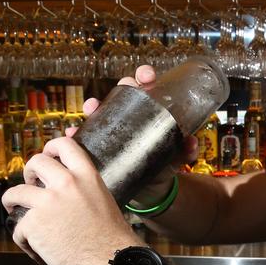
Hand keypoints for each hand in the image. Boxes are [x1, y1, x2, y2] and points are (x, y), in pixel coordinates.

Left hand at [2, 136, 137, 264]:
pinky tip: (37, 249)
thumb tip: (69, 180)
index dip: (51, 147)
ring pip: (14, 193)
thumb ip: (84, 187)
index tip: (47, 155)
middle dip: (28, 173)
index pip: (64, 145)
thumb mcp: (103, 200)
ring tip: (17, 211)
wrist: (111, 262)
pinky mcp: (34, 224)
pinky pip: (18, 228)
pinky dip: (25, 240)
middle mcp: (66, 184)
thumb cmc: (111, 238)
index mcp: (86, 177)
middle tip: (31, 185)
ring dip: (12, 202)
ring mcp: (47, 203)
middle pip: (35, 163)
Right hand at [73, 65, 198, 208]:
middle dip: (123, 85)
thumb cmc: (164, 165)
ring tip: (91, 108)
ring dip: (93, 105)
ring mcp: (113, 128)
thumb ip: (186, 151)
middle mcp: (129, 114)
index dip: (144, 76)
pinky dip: (77, 133)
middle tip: (126, 87)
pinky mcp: (99, 144)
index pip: (146, 85)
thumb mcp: (175, 157)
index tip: (147, 77)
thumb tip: (192, 143)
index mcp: (149, 109)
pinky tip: (73, 133)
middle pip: (123, 92)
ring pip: (100, 109)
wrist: (150, 188)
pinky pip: (85, 135)